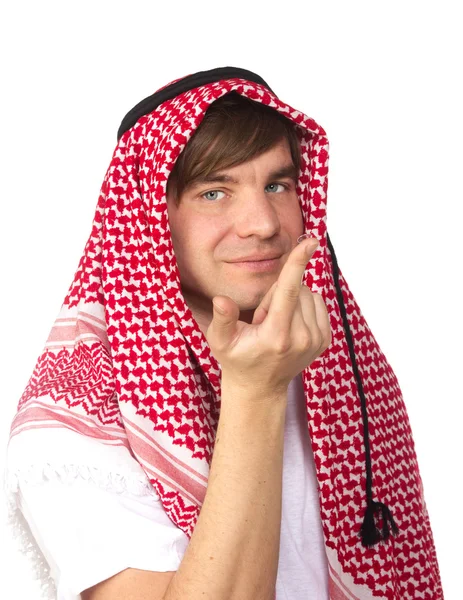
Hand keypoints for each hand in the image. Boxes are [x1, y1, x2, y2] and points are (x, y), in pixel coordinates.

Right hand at [206, 239, 331, 394]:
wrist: (260, 387)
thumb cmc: (237, 359)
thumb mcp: (221, 341)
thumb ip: (222, 318)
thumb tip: (222, 300)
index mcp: (276, 336)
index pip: (289, 291)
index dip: (298, 263)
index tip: (311, 241)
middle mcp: (301, 338)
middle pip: (297, 289)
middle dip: (278, 293)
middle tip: (263, 318)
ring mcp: (316, 340)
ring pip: (309, 294)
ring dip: (292, 299)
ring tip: (275, 323)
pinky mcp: (324, 340)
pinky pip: (317, 303)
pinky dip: (303, 305)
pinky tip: (289, 323)